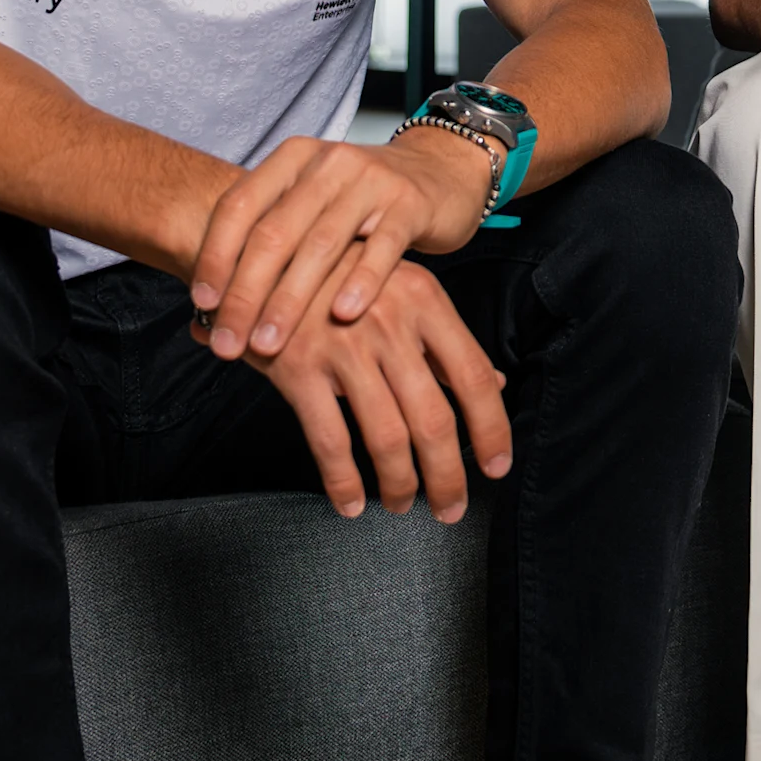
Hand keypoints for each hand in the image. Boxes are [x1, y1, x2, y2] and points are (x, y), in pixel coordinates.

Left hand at [189, 130, 496, 366]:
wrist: (439, 172)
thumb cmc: (363, 202)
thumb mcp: (311, 205)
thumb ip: (268, 245)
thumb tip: (204, 315)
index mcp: (292, 160)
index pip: (239, 205)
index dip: (216, 255)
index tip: (201, 303)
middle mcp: (328, 163)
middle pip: (275, 232)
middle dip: (245, 293)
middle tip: (227, 341)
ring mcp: (372, 181)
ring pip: (321, 245)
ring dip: (289, 300)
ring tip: (268, 343)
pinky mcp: (410, 205)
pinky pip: (381, 248)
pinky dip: (359, 282)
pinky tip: (341, 317)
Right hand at [258, 259, 512, 520]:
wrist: (264, 252)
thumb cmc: (342, 277)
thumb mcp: (402, 290)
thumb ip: (445, 341)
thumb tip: (496, 384)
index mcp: (424, 300)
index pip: (472, 376)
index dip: (491, 429)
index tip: (496, 467)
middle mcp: (388, 322)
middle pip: (433, 418)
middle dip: (448, 475)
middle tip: (452, 508)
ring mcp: (342, 346)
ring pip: (386, 437)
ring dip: (400, 484)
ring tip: (402, 505)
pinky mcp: (297, 368)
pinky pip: (330, 441)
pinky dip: (344, 483)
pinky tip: (351, 504)